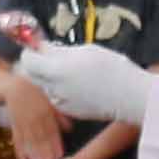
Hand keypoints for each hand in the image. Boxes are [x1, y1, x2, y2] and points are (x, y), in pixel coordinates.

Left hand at [14, 38, 147, 126]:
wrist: (130, 96)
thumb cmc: (113, 68)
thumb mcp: (85, 50)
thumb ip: (59, 51)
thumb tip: (43, 48)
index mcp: (57, 71)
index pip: (28, 61)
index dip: (31, 51)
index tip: (39, 47)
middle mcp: (54, 89)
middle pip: (31, 75)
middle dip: (37, 65)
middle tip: (51, 56)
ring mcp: (61, 102)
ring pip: (45, 85)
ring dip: (50, 77)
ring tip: (73, 70)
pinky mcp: (69, 111)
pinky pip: (57, 96)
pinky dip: (61, 88)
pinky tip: (80, 84)